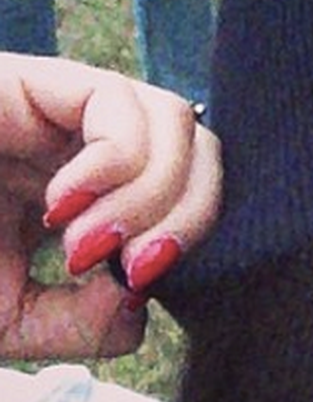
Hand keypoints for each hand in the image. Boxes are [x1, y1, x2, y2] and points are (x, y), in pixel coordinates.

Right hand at [0, 52, 220, 359]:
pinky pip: (120, 102)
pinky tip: (60, 206)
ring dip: (152, 197)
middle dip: (192, 219)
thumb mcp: (9, 322)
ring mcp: (64, 112)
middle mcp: (89, 149)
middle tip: (134, 267)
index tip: (139, 284)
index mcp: (95, 199)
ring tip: (82, 243)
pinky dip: (114, 164)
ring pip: (178, 125)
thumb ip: (84, 323)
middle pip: (204, 158)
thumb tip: (145, 292)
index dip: (195, 242)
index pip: (194, 201)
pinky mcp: (34, 79)